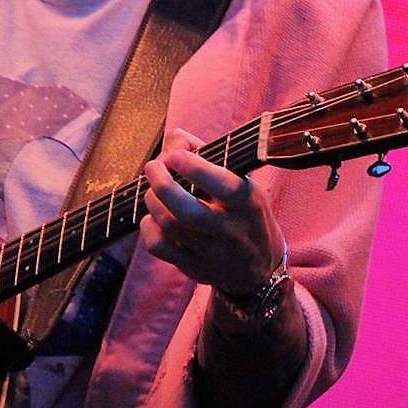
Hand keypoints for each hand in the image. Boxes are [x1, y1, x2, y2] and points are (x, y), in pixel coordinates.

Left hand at [141, 129, 283, 294]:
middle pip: (188, 211)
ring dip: (153, 201)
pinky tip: (153, 216)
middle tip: (153, 167)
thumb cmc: (244, 212)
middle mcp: (231, 230)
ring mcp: (210, 252)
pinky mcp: (192, 267)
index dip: (196, 169)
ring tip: (153, 189)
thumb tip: (174, 140)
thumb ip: (210, 155)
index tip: (176, 155)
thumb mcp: (243, 182)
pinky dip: (148, 226)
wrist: (258, 266)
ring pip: (170, 226)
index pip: (223, 186)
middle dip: (163, 185)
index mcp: (247, 203)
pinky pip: (159, 247)